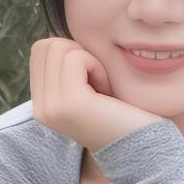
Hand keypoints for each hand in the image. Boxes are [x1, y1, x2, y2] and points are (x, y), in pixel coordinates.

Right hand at [29, 37, 163, 153]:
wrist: (143, 150)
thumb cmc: (123, 114)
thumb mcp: (88, 88)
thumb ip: (67, 67)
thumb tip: (56, 33)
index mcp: (42, 104)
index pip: (40, 50)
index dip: (71, 53)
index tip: (92, 80)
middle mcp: (40, 109)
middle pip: (47, 45)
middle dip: (77, 53)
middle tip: (98, 83)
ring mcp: (51, 107)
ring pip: (60, 48)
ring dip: (89, 61)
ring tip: (103, 90)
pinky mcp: (68, 104)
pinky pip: (77, 58)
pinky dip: (97, 67)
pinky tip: (108, 92)